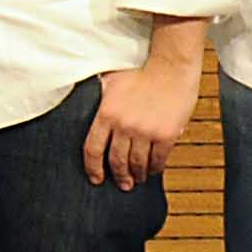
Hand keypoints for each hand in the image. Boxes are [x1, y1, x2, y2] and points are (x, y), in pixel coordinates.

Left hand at [82, 42, 202, 191]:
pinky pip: (158, 159)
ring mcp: (145, 132)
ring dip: (137, 175)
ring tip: (138, 179)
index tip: (96, 179)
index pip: (93, 149)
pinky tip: (154, 170)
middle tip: (122, 183)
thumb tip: (81, 100)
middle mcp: (124, 125)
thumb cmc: (141, 71)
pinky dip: (155, 168)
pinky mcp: (166, 135)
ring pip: (138, 163)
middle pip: (116, 161)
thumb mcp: (111, 81)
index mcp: (106, 114)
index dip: (93, 168)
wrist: (171, 68)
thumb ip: (98, 96)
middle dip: (119, 176)